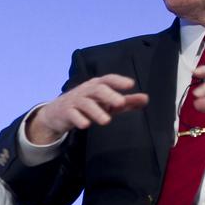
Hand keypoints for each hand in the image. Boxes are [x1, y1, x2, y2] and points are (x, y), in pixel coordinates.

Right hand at [25, 74, 148, 144]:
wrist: (57, 113)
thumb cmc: (88, 105)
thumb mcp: (108, 103)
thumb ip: (126, 102)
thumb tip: (146, 99)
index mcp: (97, 86)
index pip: (108, 80)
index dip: (119, 81)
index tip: (130, 84)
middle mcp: (86, 91)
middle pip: (98, 89)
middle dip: (109, 95)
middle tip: (120, 103)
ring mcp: (75, 101)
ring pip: (86, 103)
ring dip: (96, 111)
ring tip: (107, 121)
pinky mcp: (66, 112)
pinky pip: (72, 114)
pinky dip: (79, 119)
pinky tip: (85, 125)